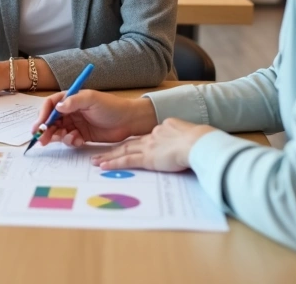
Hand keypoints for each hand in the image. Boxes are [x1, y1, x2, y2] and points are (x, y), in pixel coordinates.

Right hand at [31, 91, 157, 147]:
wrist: (129, 121)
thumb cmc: (112, 106)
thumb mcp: (92, 100)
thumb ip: (74, 101)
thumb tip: (57, 106)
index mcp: (71, 99)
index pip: (51, 105)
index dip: (43, 115)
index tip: (39, 126)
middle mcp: (71, 111)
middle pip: (52, 120)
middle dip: (46, 130)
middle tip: (42, 140)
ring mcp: (76, 123)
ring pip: (59, 132)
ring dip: (58, 137)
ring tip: (67, 138)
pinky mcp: (82, 135)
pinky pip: (70, 140)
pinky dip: (71, 141)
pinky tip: (79, 140)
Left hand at [91, 118, 218, 172]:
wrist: (198, 143)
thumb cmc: (200, 141)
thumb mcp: (190, 135)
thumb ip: (182, 138)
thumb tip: (184, 144)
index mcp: (163, 129)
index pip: (145, 137)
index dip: (134, 142)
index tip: (125, 146)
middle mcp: (152, 136)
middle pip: (129, 143)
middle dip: (113, 149)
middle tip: (100, 153)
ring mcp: (148, 147)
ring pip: (123, 151)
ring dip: (108, 156)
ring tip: (95, 161)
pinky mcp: (147, 158)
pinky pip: (126, 161)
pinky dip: (113, 163)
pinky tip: (103, 166)